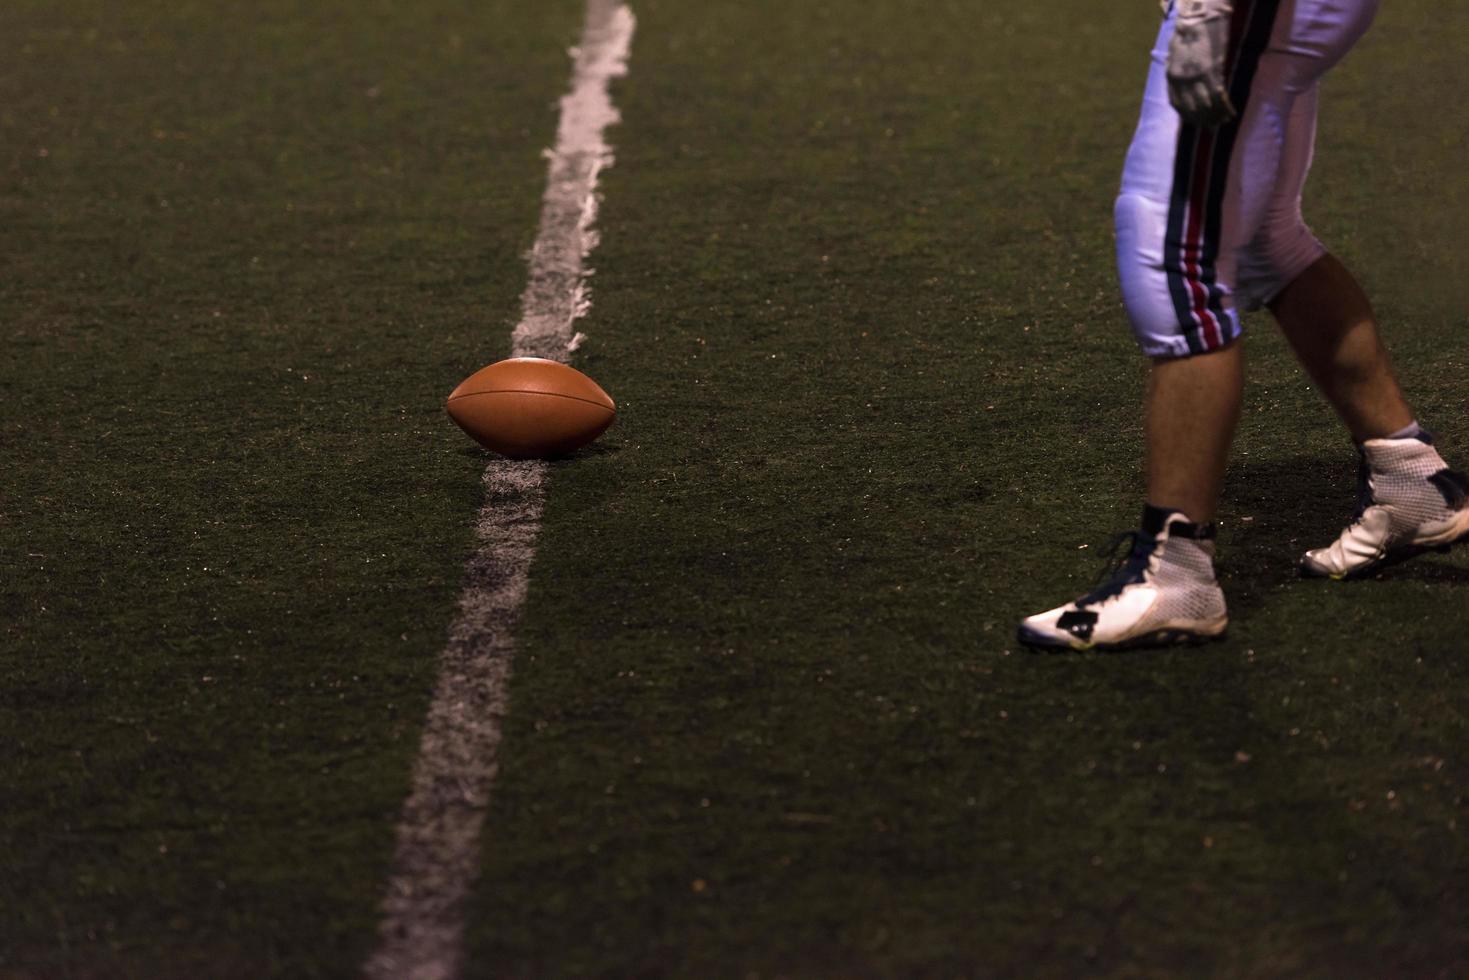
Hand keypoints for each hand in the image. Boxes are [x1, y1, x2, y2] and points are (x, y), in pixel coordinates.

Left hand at [1166, 0, 1236, 127]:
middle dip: (1203, 121)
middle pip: (1192, 108)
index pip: (1177, 105)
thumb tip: (1183, 86)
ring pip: (1206, 105)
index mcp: (1171, 77)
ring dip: (1216, 116)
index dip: (1188, 117)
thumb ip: (1178, 72)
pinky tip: (1231, 112)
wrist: (1198, 18)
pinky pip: (1218, 95)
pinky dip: (1225, 106)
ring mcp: (1196, 77)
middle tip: (1213, 127)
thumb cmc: (1187, 33)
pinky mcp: (1212, 71)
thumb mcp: (1175, 55)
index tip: (1197, 123)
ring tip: (1224, 122)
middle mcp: (1182, 80)